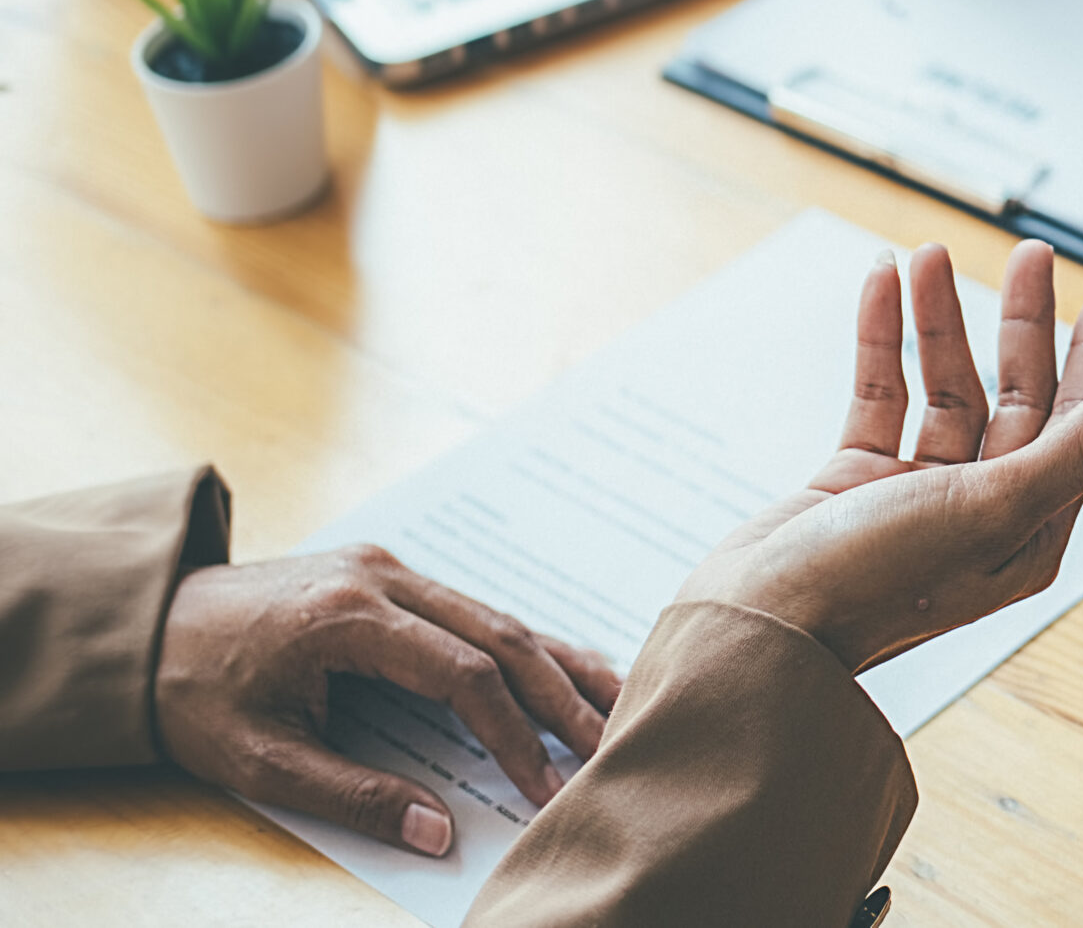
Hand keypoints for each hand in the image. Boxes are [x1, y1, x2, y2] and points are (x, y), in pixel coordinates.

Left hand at [156, 547, 622, 856]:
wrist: (143, 626)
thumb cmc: (194, 693)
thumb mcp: (259, 759)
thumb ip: (353, 795)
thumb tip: (437, 833)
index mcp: (349, 617)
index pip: (462, 673)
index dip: (511, 733)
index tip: (541, 786)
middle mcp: (383, 579)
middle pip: (499, 635)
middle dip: (558, 698)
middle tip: (606, 747)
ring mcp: (391, 570)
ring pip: (498, 615)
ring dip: (556, 665)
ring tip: (616, 704)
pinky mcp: (391, 577)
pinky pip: (474, 610)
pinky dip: (526, 643)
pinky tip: (568, 665)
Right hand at [676, 240, 1082, 673]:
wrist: (755, 630)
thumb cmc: (872, 583)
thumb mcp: (988, 509)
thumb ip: (1071, 451)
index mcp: (1028, 533)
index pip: (1078, 426)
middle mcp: (980, 514)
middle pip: (1016, 398)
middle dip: (1023, 324)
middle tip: (1032, 255)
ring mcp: (916, 497)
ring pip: (943, 389)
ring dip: (940, 321)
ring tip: (930, 254)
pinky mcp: (857, 484)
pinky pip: (880, 398)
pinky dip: (881, 343)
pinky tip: (881, 287)